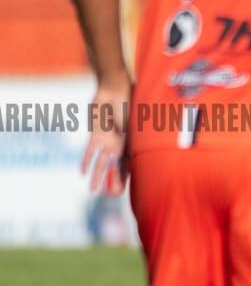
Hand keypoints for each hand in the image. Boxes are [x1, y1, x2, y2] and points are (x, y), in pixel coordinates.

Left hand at [82, 81, 129, 195]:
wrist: (114, 89)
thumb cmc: (129, 103)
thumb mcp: (132, 125)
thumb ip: (129, 141)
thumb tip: (127, 158)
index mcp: (132, 144)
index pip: (130, 166)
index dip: (126, 179)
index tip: (123, 192)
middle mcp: (120, 145)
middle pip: (116, 168)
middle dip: (112, 182)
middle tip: (109, 196)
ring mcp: (107, 140)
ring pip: (101, 163)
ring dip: (97, 176)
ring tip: (92, 190)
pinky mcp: (95, 134)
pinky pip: (89, 151)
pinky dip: (85, 161)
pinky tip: (81, 172)